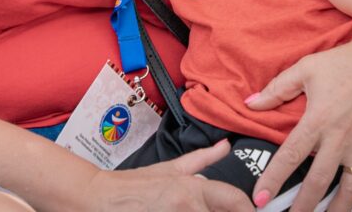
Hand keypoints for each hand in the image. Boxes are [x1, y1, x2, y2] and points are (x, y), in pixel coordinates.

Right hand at [84, 141, 253, 211]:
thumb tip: (226, 146)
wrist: (99, 200)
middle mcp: (188, 208)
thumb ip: (201, 160)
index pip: (236, 201)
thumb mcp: (169, 169)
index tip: (252, 211)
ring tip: (187, 211)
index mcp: (192, 190)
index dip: (248, 209)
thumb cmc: (133, 187)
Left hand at [245, 40, 351, 211]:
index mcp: (318, 120)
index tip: (260, 198)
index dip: (273, 179)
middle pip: (317, 182)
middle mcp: (340, 140)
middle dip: (302, 207)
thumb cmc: (344, 63)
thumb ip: (277, 88)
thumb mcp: (306, 68)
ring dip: (333, 211)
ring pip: (348, 192)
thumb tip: (250, 103)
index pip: (290, 156)